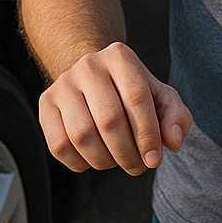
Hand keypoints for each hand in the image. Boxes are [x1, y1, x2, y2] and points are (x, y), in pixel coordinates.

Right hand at [39, 41, 191, 174]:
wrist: (93, 79)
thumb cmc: (132, 92)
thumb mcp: (161, 97)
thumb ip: (176, 117)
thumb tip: (173, 141)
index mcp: (120, 56)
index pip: (136, 97)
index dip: (147, 134)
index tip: (154, 159)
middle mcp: (88, 65)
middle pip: (108, 119)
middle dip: (127, 153)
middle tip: (137, 166)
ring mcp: (62, 84)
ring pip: (82, 135)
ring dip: (105, 161)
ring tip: (118, 162)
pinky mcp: (45, 104)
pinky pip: (59, 145)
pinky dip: (81, 162)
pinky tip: (95, 158)